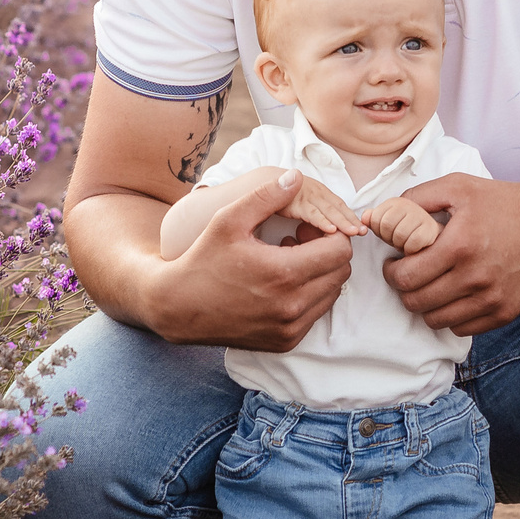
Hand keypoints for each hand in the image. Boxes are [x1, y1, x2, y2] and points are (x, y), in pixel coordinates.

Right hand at [150, 170, 354, 351]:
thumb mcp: (229, 220)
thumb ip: (266, 196)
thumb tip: (297, 176)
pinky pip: (316, 314)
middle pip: (341, 272)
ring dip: (319, 275)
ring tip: (288, 261)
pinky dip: (308, 296)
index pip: (340, 249)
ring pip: (331, 294)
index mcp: (284, 273)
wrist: (178, 307)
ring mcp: (290, 328)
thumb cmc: (203, 259)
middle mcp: (292, 306)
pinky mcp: (285, 342)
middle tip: (298, 242)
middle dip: (327, 253)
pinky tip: (281, 283)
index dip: (330, 234)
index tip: (305, 229)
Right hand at [283, 174, 366, 243]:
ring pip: (328, 210)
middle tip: (363, 231)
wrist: (256, 183)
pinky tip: (331, 230)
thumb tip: (328, 225)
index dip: (350, 216)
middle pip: (337, 207)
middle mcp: (315, 192)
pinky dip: (322, 221)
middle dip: (351, 220)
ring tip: (354, 232)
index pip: (338, 205)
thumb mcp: (299, 200)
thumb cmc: (279, 194)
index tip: (361, 228)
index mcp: (318, 192)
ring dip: (342, 222)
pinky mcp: (293, 203)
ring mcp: (305, 197)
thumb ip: (314, 210)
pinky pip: (311, 214)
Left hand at [366, 196, 440, 254]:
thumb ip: (372, 219)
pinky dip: (410, 249)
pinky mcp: (431, 229)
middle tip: (397, 240)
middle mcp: (409, 205)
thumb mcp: (385, 225)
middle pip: (386, 225)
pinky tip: (414, 247)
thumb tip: (364, 218)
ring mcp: (421, 216)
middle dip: (389, 238)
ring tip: (405, 242)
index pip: (375, 218)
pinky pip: (413, 242)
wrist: (428, 238)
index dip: (378, 231)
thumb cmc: (404, 232)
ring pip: (399, 234)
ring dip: (400, 244)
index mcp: (395, 202)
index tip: (387, 233)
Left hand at [383, 174, 519, 335]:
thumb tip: (379, 216)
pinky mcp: (505, 312)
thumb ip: (415, 198)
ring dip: (426, 305)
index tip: (395, 263)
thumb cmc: (502, 202)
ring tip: (431, 285)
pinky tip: (455, 294)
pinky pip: (461, 328)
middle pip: (417, 303)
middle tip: (409, 274)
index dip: (392, 272)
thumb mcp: (458, 187)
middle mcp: (475, 277)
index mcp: (459, 246)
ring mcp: (491, 299)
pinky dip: (451, 315)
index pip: (406, 278)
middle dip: (405, 289)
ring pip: (436, 321)